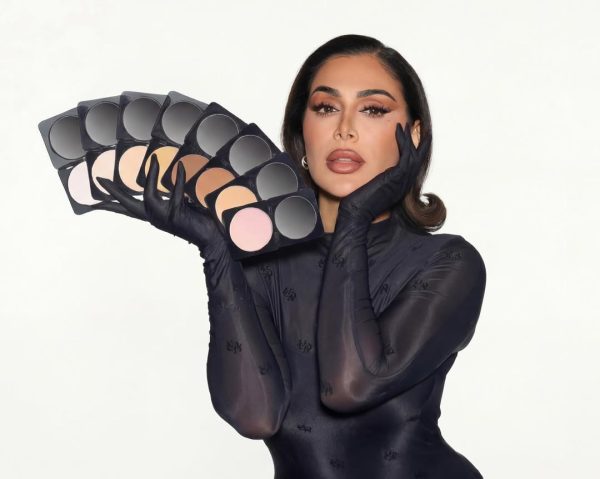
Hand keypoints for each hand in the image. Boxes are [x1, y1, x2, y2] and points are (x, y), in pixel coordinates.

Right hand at [97, 154, 223, 252]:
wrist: (212, 239)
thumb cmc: (198, 222)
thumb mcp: (180, 206)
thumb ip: (170, 196)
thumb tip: (169, 176)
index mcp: (153, 216)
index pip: (128, 210)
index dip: (112, 204)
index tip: (96, 201)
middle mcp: (155, 218)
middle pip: (127, 205)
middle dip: (113, 192)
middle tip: (99, 180)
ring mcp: (164, 218)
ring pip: (149, 195)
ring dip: (151, 176)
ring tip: (153, 158)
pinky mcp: (177, 215)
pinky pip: (176, 192)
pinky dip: (179, 179)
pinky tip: (180, 167)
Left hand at [338, 121, 430, 223]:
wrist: (355, 215)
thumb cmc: (355, 204)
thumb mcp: (366, 188)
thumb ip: (370, 179)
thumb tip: (362, 169)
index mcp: (397, 187)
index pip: (408, 164)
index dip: (409, 149)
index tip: (405, 136)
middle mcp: (403, 184)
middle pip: (416, 158)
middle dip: (416, 141)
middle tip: (414, 125)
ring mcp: (402, 181)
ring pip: (414, 154)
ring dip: (410, 137)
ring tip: (406, 124)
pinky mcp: (397, 177)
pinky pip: (406, 154)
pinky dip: (404, 141)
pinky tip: (398, 130)